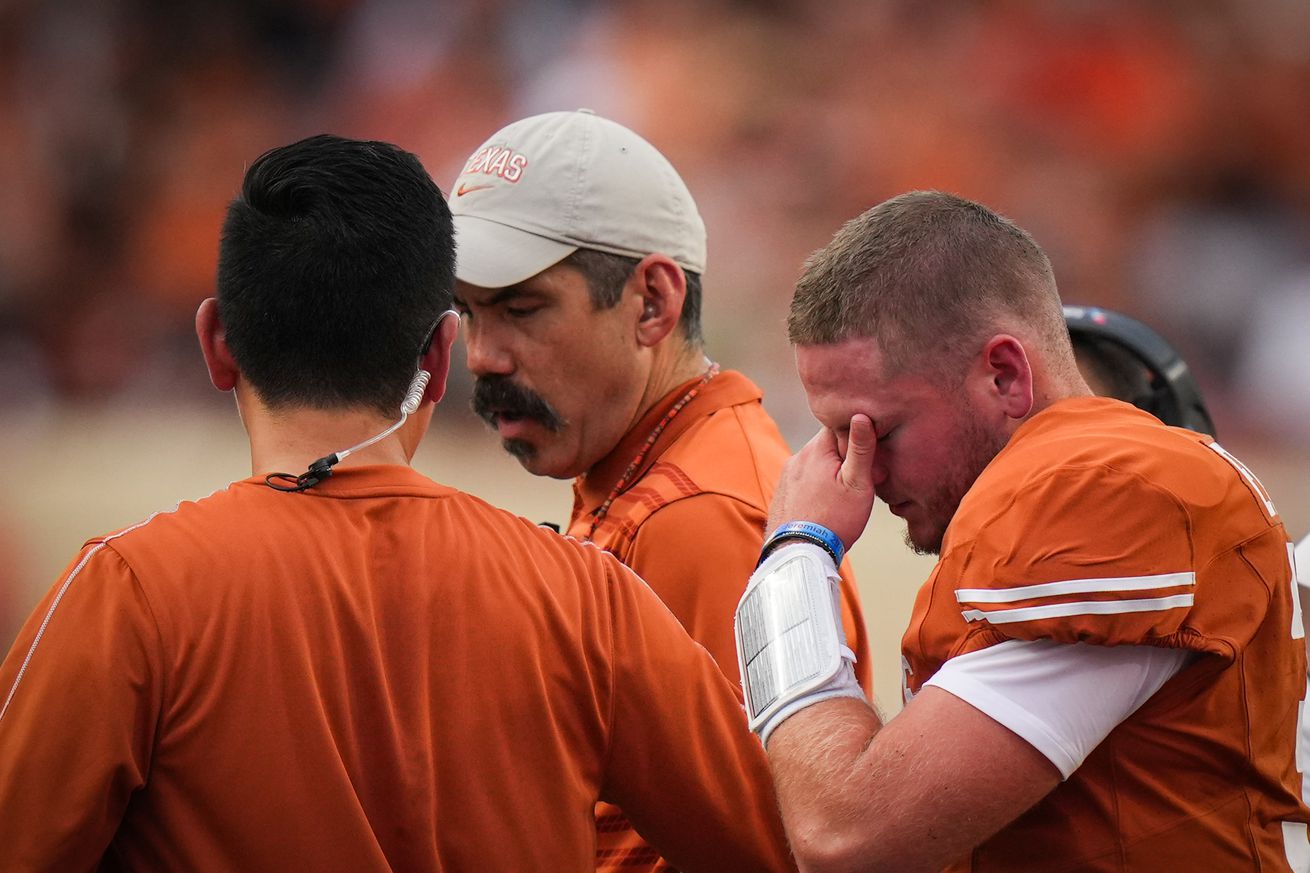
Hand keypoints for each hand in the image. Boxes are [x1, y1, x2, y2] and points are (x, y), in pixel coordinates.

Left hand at [767, 414, 876, 549]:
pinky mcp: (783, 492)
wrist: (799, 553)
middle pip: (829, 446)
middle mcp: (797, 457)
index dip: (859, 439)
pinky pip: (806, 481)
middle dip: (846, 458)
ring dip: (832, 474)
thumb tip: (862, 415)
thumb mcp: (857, 483)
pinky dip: (817, 488)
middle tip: (861, 483)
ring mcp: (787, 475)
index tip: (870, 460)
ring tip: (843, 498)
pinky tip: (826, 506)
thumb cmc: (834, 520)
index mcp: (816, 449)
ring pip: (817, 465)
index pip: (840, 426)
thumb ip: (861, 448)